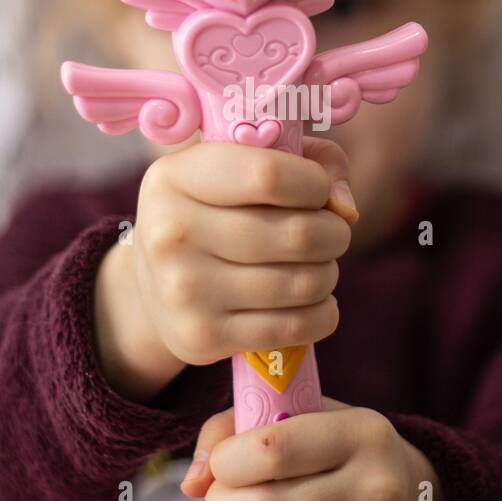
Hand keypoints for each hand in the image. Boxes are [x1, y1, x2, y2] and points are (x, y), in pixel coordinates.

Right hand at [94, 139, 356, 400]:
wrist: (155, 288)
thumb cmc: (219, 212)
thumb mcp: (246, 166)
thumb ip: (313, 162)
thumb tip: (346, 210)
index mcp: (174, 178)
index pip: (269, 176)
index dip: (314, 184)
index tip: (317, 192)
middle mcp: (170, 234)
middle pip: (296, 234)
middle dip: (334, 234)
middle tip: (331, 234)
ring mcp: (182, 291)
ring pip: (304, 282)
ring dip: (328, 273)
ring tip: (316, 266)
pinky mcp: (201, 337)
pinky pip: (297, 327)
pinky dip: (323, 314)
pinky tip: (312, 302)